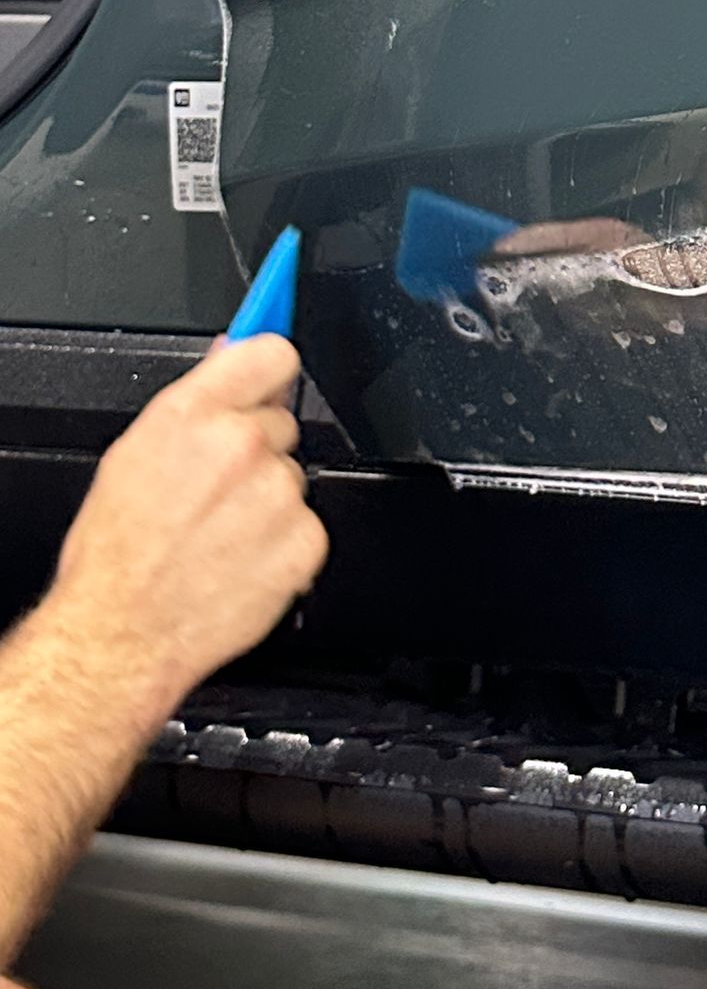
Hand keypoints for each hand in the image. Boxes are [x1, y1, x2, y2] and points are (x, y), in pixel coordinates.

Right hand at [49, 334, 326, 725]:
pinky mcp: (305, 540)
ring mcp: (278, 493)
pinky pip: (306, 525)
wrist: (122, 635)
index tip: (267, 382)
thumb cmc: (116, 555)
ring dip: (267, 501)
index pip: (272, 353)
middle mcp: (242, 445)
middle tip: (215, 491)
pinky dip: (282, 544)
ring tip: (218, 535)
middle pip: (281, 422)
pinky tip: (239, 560)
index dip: (269, 371)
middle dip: (257, 451)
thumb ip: (195, 402)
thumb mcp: (134, 457)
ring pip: (290, 478)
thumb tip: (228, 356)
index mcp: (192, 415)